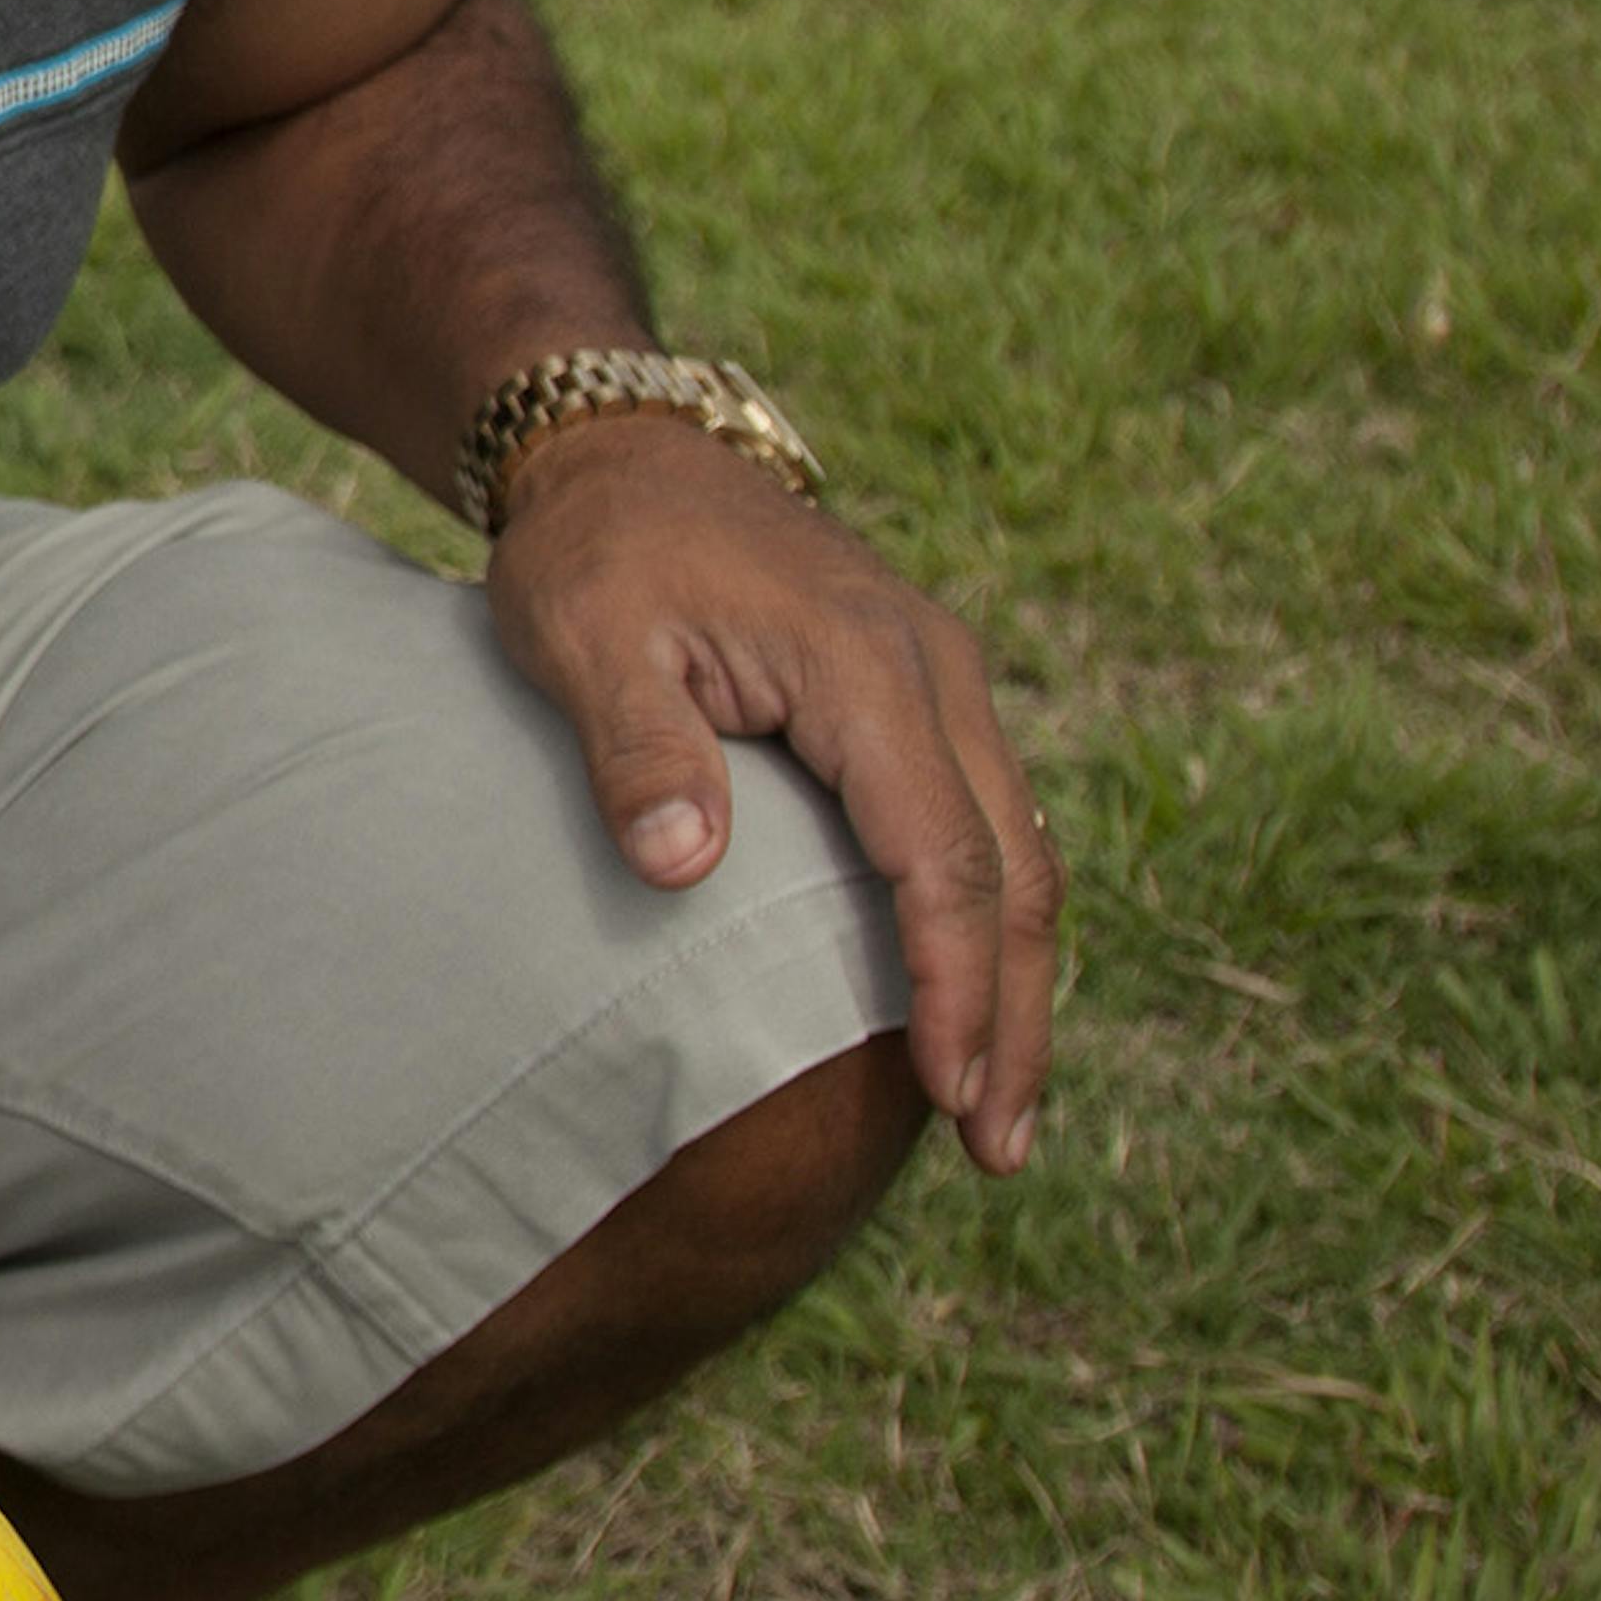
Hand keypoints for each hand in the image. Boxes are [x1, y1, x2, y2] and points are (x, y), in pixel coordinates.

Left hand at [488, 420, 1052, 1171]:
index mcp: (864, 665)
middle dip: (1015, 1013)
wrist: (622, 450)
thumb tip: (685, 872)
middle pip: (1012, 866)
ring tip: (998, 1111)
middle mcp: (934, 670)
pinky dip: (988, 916)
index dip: (953, 983)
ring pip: (1016, 847)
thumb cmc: (594, 551)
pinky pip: (982, 819)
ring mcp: (940, 678)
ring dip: (1014, 977)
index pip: (938, 853)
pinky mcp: (922, 693)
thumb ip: (639, 751)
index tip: (955, 1096)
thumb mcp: (584, 637)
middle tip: (1001, 1150)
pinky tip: (967, 1000)